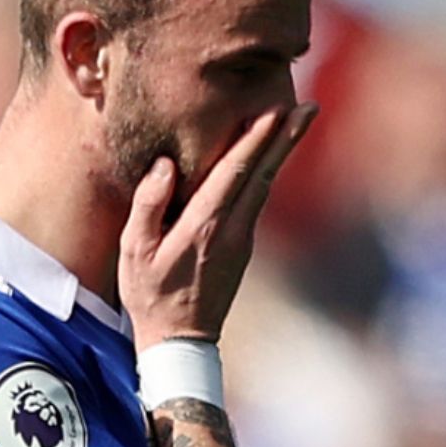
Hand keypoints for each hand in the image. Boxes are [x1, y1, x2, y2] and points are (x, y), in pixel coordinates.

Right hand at [117, 104, 316, 347]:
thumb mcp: (135, 251)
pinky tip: (271, 157)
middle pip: (263, 173)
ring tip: (297, 121)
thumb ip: (148, 205)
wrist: (180, 339)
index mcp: (204, 225)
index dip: (256, 138)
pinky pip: (257, 200)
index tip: (276, 110)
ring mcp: (242, 239)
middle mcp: (231, 229)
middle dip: (286, 138)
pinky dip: (266, 172)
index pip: (235, 172)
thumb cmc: (150, 293)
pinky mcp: (243, 247)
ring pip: (265, 185)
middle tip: (310, 107)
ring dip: (281, 151)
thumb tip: (166, 165)